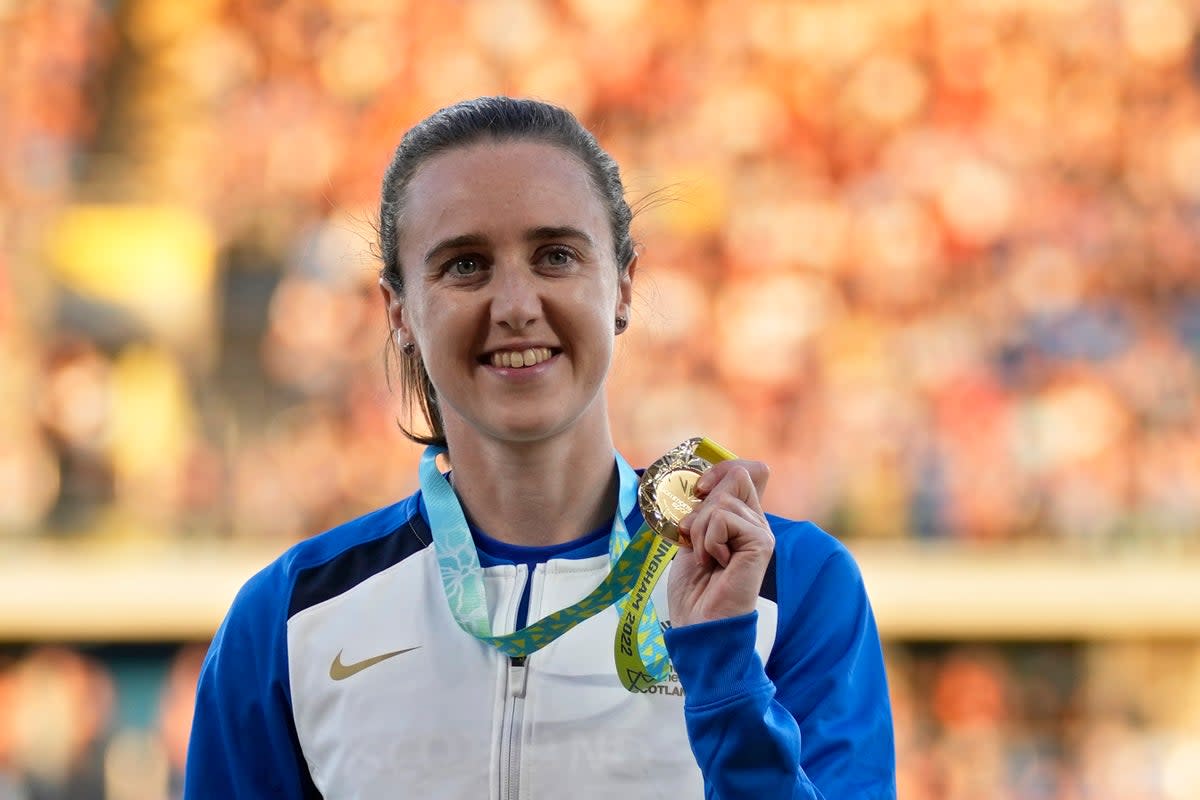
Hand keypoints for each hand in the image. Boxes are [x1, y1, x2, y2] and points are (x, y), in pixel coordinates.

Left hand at [667, 459, 773, 626]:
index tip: (698, 492)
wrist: (700, 623)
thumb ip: (703, 510)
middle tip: (696, 538)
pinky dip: (708, 540)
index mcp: (741, 518)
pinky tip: (716, 563)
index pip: (743, 470)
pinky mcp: (761, 543)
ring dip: (700, 529)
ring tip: (705, 558)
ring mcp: (761, 532)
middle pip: (735, 475)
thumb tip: (703, 483)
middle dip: (703, 504)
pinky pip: (723, 519)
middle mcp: (755, 521)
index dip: (719, 471)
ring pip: (721, 501)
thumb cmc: (694, 587)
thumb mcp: (693, 537)